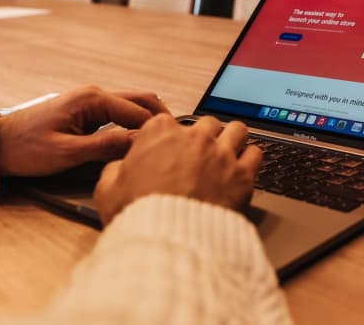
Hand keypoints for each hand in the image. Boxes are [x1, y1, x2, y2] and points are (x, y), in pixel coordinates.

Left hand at [0, 86, 169, 176]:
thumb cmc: (25, 148)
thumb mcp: (67, 153)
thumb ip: (105, 147)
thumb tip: (138, 143)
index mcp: (92, 99)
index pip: (139, 112)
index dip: (158, 130)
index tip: (173, 147)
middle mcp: (94, 95)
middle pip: (142, 101)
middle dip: (162, 118)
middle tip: (179, 140)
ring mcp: (90, 102)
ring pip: (132, 107)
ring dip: (149, 121)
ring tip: (164, 142)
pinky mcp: (86, 113)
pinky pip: (119, 114)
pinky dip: (134, 124)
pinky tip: (140, 141)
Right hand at [93, 115, 261, 224]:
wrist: (170, 241)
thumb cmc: (139, 215)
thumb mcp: (107, 191)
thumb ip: (113, 171)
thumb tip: (117, 168)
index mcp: (160, 134)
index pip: (166, 122)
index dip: (168, 138)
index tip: (169, 149)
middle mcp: (194, 138)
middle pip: (206, 123)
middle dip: (203, 137)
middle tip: (200, 155)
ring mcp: (221, 154)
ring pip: (236, 130)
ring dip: (232, 139)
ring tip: (228, 153)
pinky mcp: (242, 175)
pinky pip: (256, 153)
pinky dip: (251, 159)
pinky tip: (244, 168)